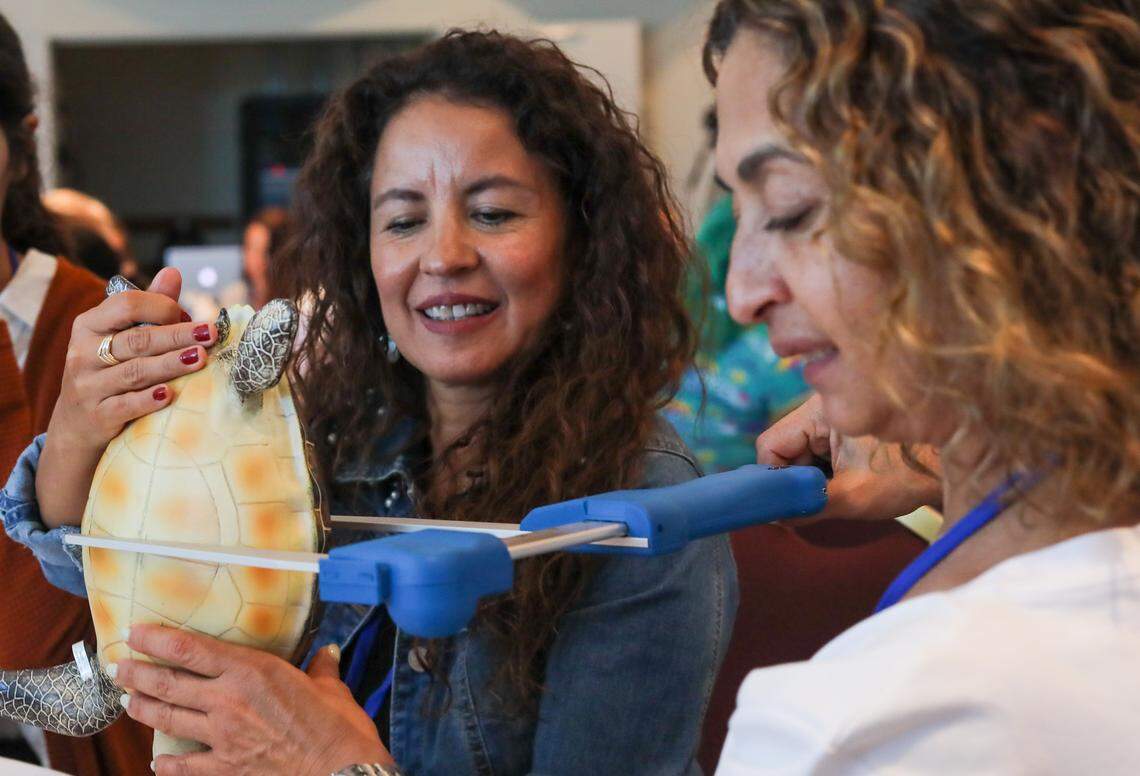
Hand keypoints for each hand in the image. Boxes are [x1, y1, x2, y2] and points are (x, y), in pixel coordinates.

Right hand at [37, 269, 216, 526]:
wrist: (78, 424)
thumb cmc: (109, 370)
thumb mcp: (120, 336)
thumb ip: (148, 307)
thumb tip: (173, 272)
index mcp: (89, 325)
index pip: (125, 305)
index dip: (160, 307)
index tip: (189, 314)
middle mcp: (83, 353)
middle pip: (137, 340)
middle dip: (177, 335)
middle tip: (211, 334)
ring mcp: (87, 385)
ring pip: (134, 371)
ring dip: (170, 364)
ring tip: (200, 359)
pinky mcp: (97, 415)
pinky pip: (125, 405)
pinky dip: (147, 400)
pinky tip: (169, 395)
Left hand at [116, 625, 392, 775]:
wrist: (340, 770)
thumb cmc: (338, 726)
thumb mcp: (330, 688)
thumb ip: (321, 668)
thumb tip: (327, 653)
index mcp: (251, 672)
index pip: (190, 650)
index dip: (156, 640)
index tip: (135, 632)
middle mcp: (228, 701)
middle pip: (168, 684)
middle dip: (136, 674)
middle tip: (117, 666)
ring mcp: (223, 737)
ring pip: (168, 719)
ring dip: (142, 709)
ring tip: (127, 701)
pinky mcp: (226, 767)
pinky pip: (185, 765)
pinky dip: (167, 764)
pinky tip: (157, 762)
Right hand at [758, 394, 941, 520]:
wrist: (962, 459)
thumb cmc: (913, 471)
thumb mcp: (854, 496)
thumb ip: (807, 506)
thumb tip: (774, 517)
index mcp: (819, 409)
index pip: (771, 445)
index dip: (774, 478)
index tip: (791, 504)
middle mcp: (823, 406)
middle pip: (785, 449)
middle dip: (797, 480)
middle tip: (822, 502)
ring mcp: (836, 417)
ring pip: (802, 454)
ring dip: (813, 479)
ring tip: (843, 494)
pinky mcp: (849, 430)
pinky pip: (821, 454)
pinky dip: (828, 474)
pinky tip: (853, 484)